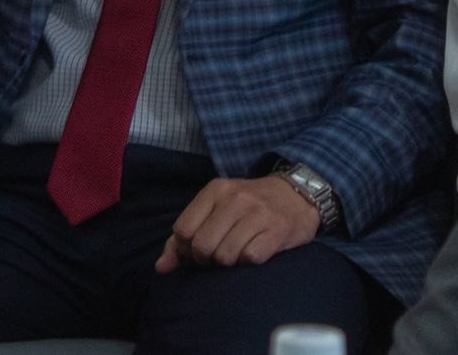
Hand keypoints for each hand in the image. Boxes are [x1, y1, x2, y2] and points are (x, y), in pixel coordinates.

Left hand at [154, 175, 319, 273]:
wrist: (296, 195)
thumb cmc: (248, 206)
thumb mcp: (215, 209)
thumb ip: (183, 238)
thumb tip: (161, 267)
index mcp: (215, 190)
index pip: (183, 230)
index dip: (186, 248)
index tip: (199, 248)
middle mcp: (235, 199)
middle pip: (202, 247)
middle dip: (207, 259)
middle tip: (218, 254)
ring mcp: (257, 214)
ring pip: (225, 257)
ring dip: (229, 262)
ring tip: (237, 251)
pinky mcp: (276, 232)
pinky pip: (249, 259)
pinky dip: (249, 262)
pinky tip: (254, 251)